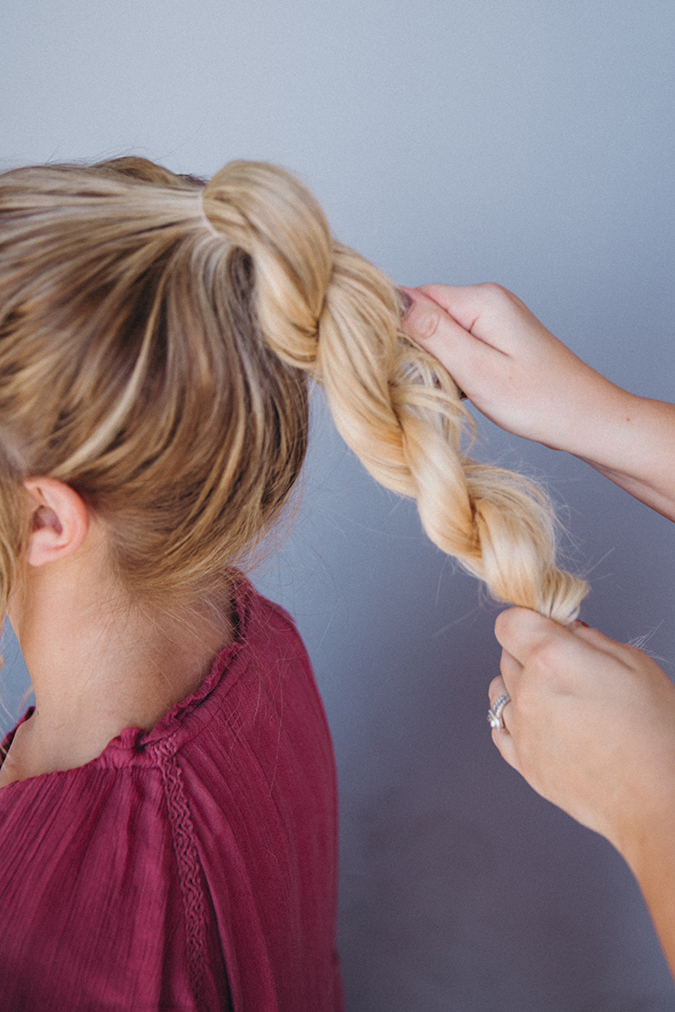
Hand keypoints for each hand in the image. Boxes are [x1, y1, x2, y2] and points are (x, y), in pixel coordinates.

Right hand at [400, 283, 625, 454]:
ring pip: (439, 334)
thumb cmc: (539, 401)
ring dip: (434, 363)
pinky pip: (457, 347)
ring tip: (452, 391)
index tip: (400, 368)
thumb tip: (393, 301)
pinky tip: (462, 391)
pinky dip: (451, 369)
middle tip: (429, 385)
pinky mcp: (497, 340)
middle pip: (425, 314)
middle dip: (416, 349)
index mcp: (482, 300)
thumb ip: (433, 334)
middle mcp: (487, 300)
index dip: (397, 331)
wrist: (586, 419)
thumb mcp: (477, 370)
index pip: (414, 298)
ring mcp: (494, 320)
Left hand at [490, 607, 674, 863]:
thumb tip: (565, 628)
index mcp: (551, 660)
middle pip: (506, 655)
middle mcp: (528, 693)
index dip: (530, 620)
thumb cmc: (657, 734)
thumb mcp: (634, 663)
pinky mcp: (523, 763)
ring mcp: (522, 731)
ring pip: (500, 691)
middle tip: (568, 666)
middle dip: (531, 652)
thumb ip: (588, 638)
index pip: (510, 622)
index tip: (547, 626)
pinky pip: (501, 729)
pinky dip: (517, 721)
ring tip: (559, 699)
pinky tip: (547, 724)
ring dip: (521, 686)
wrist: (659, 799)